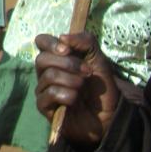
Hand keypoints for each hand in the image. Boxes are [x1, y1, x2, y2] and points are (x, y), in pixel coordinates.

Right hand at [34, 32, 120, 146]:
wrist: (109, 114)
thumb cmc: (101, 86)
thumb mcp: (99, 59)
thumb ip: (85, 41)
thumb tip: (62, 37)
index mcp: (56, 58)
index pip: (41, 42)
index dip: (50, 43)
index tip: (67, 50)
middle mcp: (46, 71)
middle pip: (42, 59)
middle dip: (68, 64)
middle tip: (87, 72)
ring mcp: (43, 89)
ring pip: (48, 76)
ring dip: (72, 80)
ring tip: (83, 87)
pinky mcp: (44, 107)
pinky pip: (49, 94)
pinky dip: (67, 95)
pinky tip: (75, 100)